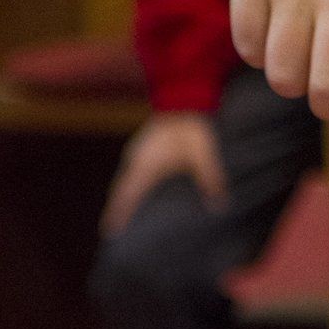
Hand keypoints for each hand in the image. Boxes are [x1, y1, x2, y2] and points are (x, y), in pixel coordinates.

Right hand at [101, 110, 226, 234]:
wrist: (185, 96)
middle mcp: (135, 159)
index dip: (116, 213)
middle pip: (120, 189)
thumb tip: (220, 205)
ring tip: (122, 215)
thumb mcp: (203, 154)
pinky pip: (133, 170)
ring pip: (125, 179)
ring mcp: (138, 151)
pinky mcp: (144, 147)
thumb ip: (210, 179)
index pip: (125, 194)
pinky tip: (139, 191)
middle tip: (112, 229)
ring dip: (123, 195)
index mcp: (145, 165)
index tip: (108, 231)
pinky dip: (131, 183)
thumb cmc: (192, 126)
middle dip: (116, 207)